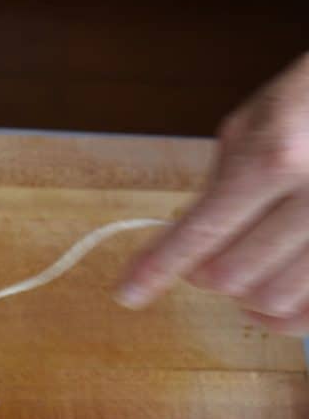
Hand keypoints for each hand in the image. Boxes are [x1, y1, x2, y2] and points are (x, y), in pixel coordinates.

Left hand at [118, 52, 308, 334]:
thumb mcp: (249, 126)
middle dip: (203, 273)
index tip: (127, 293)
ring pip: (273, 302)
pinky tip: (272, 298)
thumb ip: (217, 186)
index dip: (157, 268)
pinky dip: (284, 316)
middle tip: (204, 256)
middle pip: (231, 276)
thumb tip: (187, 242)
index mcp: (273, 159)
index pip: (201, 233)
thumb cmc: (305, 102)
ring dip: (245, 295)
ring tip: (245, 270)